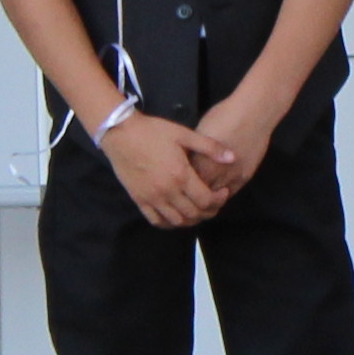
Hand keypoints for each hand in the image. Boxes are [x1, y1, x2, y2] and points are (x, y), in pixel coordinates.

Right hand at [103, 110, 223, 229]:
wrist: (120, 133)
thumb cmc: (153, 131)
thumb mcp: (184, 134)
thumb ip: (210, 147)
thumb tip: (232, 157)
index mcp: (181, 175)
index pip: (206, 200)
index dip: (219, 200)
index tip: (223, 192)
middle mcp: (167, 191)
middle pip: (194, 214)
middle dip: (209, 211)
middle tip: (214, 202)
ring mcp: (151, 198)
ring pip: (177, 221)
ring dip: (191, 219)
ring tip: (198, 209)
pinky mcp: (139, 200)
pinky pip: (156, 220)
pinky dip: (169, 223)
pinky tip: (176, 215)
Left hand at [184, 86, 287, 192]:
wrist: (253, 114)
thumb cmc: (223, 117)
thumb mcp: (200, 133)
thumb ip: (194, 153)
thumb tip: (187, 163)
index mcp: (200, 161)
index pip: (186, 184)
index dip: (181, 186)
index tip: (178, 184)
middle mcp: (215, 173)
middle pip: (200, 194)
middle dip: (193, 195)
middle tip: (189, 194)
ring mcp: (231, 177)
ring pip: (216, 198)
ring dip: (209, 197)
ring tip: (203, 195)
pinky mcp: (245, 177)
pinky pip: (230, 193)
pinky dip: (222, 194)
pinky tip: (218, 190)